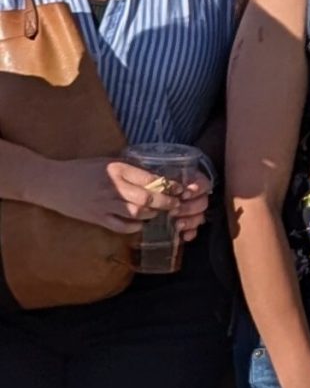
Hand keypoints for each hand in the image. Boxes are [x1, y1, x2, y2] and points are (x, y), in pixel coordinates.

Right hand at [37, 155, 188, 236]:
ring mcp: (104, 204)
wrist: (52, 182)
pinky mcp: (97, 217)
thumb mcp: (107, 161)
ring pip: (137, 213)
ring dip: (152, 214)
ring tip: (159, 212)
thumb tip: (157, 175)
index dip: (169, 185)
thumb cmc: (82, 169)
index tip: (180, 188)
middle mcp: (112, 187)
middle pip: (148, 198)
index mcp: (117, 169)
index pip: (150, 179)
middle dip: (167, 203)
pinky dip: (135, 226)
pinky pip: (121, 226)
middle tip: (176, 204)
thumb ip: (130, 168)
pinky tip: (140, 223)